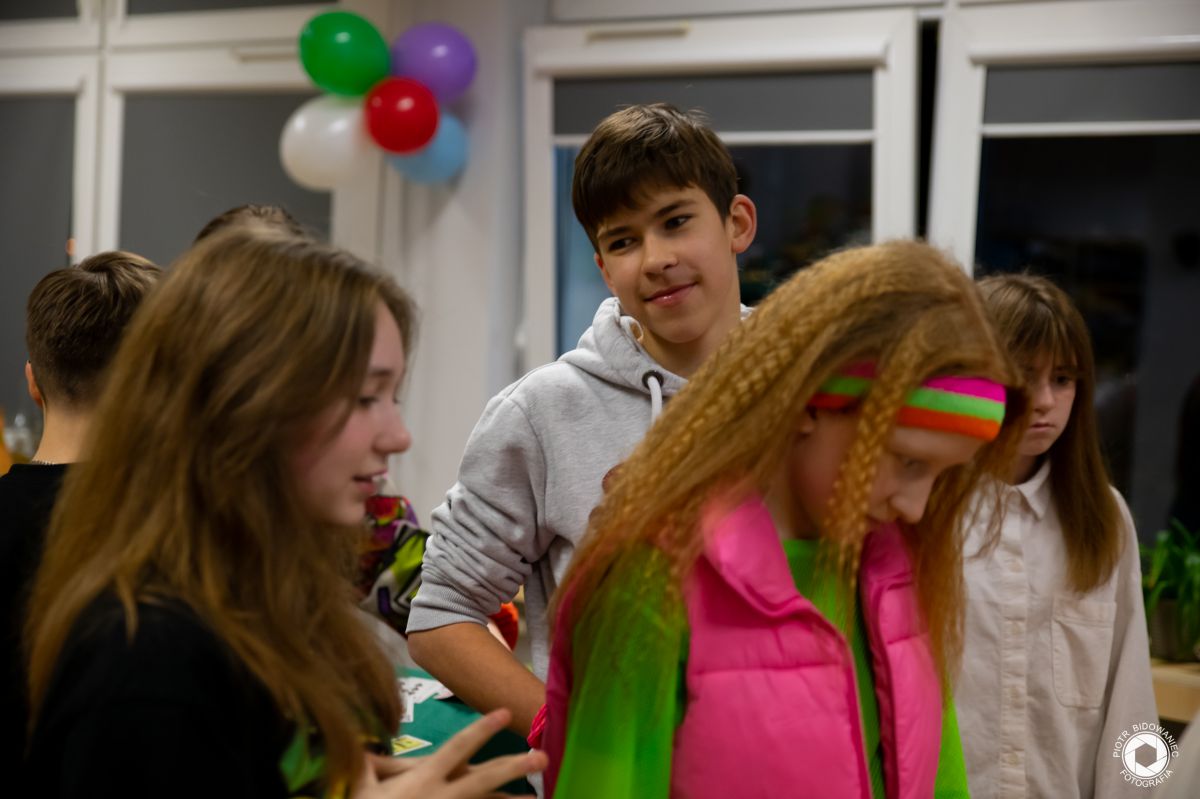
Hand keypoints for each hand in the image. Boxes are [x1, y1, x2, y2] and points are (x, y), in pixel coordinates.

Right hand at [352, 709, 547, 798]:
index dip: (481, 729)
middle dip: (513, 767)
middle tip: (542, 757)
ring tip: (538, 797)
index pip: (457, 747)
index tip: (505, 713)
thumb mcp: (363, 788)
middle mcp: (444, 796)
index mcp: (424, 778)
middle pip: (484, 778)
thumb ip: (367, 765)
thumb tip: (362, 744)